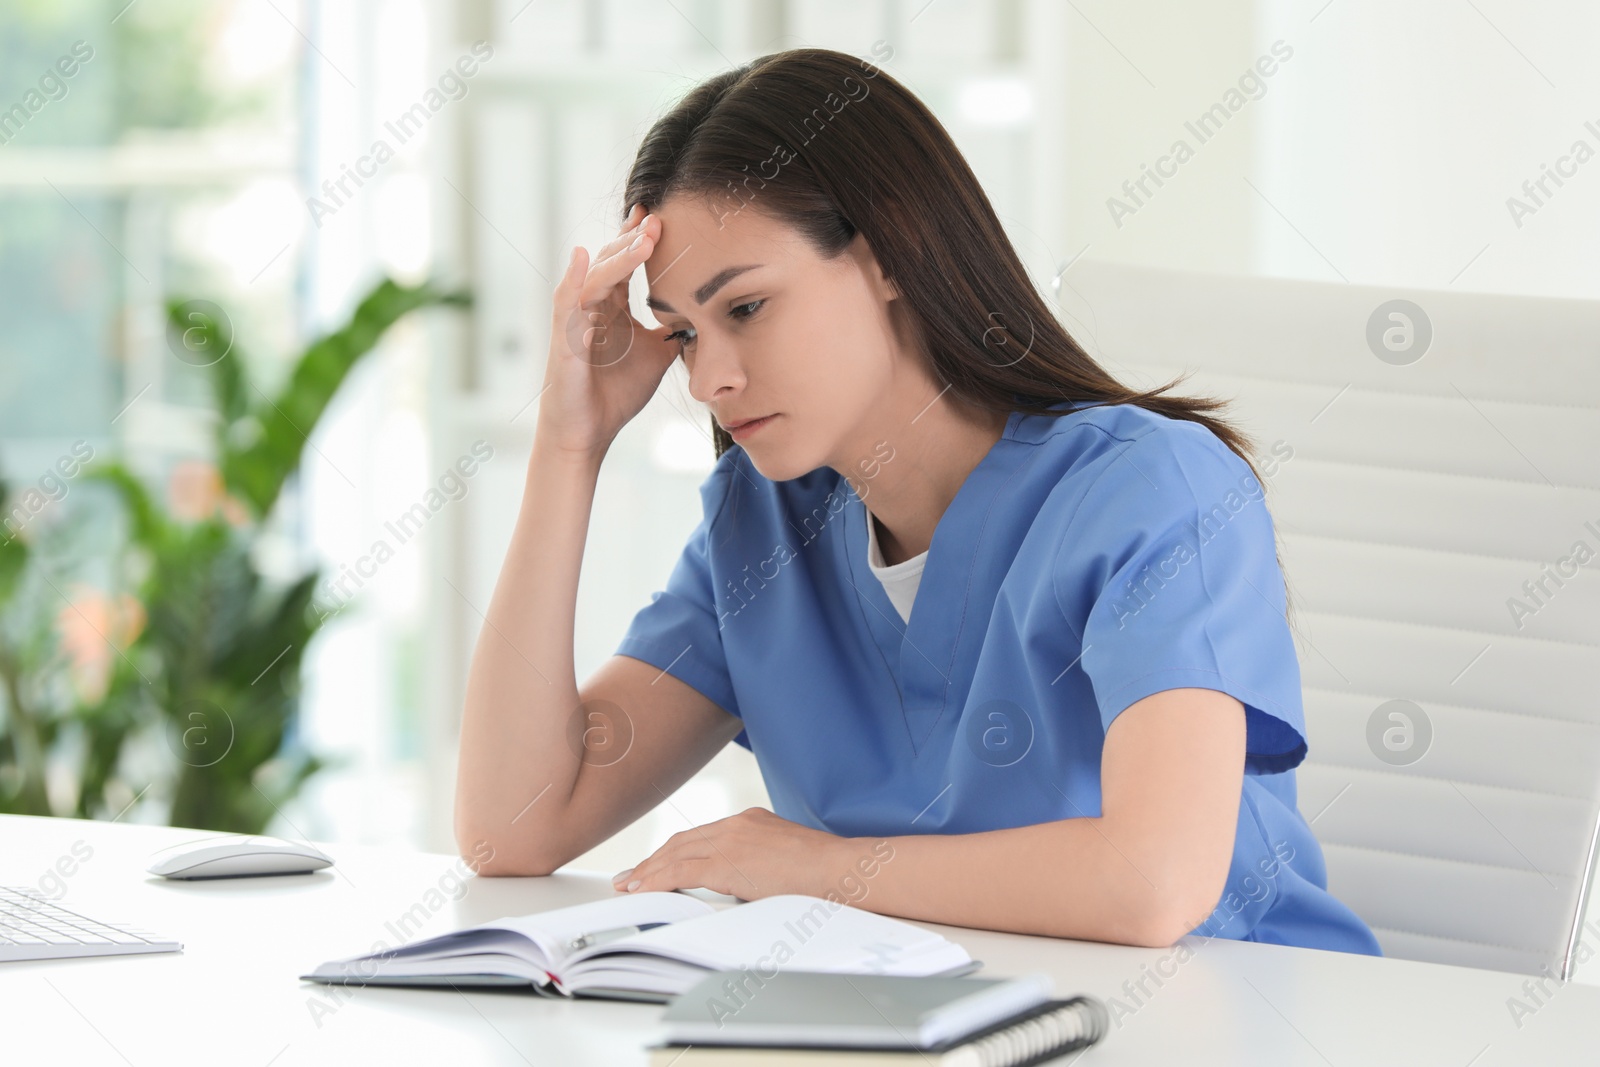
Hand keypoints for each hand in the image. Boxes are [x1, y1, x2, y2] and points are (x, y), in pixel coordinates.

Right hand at [537, 202, 678, 458]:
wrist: (589, 433)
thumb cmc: (615, 395)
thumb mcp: (656, 355)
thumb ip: (672, 331)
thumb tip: (702, 315)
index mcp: (610, 308)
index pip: (624, 265)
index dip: (639, 240)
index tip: (661, 217)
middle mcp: (590, 307)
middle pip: (609, 262)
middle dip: (632, 240)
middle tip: (657, 218)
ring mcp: (574, 322)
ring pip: (594, 278)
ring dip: (617, 257)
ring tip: (642, 239)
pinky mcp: (564, 341)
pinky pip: (566, 305)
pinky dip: (574, 280)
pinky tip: (583, 257)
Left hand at [611, 807, 848, 901]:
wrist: (842, 870)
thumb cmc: (827, 873)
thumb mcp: (788, 862)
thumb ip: (762, 867)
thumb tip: (747, 886)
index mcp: (752, 822)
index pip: (702, 836)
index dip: (675, 852)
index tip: (658, 864)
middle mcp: (737, 824)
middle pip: (683, 842)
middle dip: (654, 860)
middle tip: (631, 876)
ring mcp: (731, 840)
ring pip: (676, 854)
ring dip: (648, 872)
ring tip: (629, 885)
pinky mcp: (727, 862)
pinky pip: (680, 872)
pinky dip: (656, 881)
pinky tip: (642, 891)